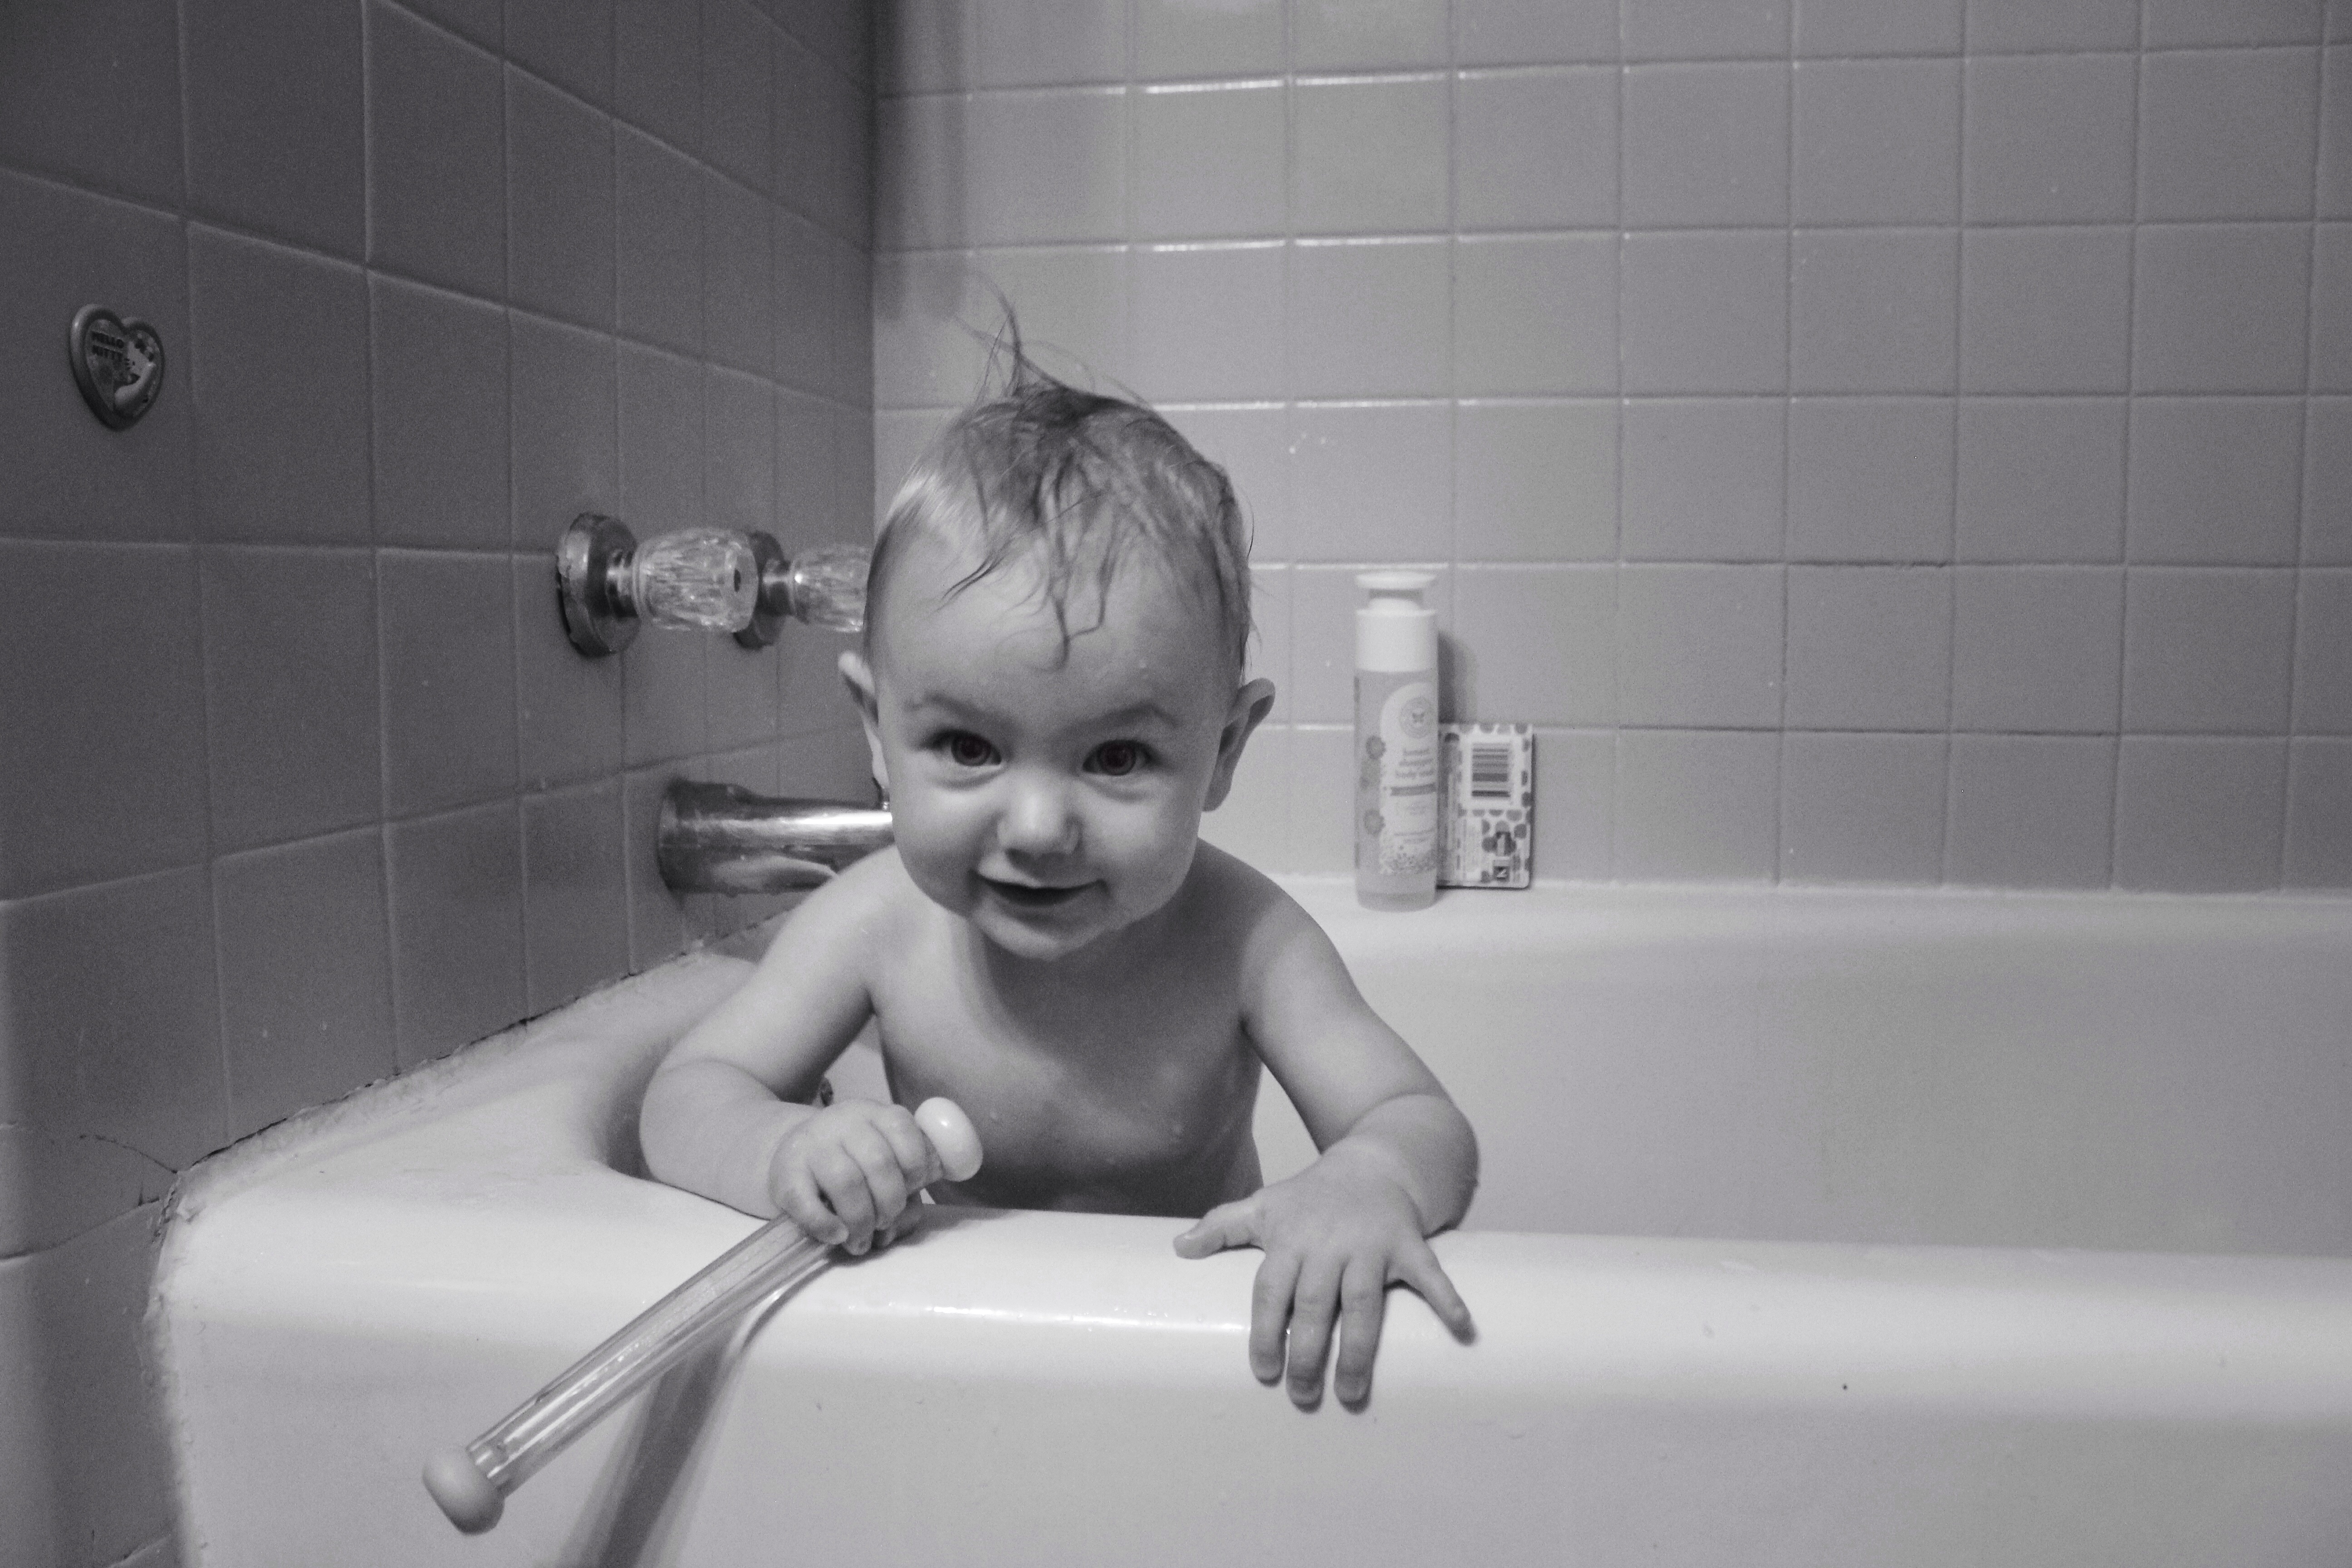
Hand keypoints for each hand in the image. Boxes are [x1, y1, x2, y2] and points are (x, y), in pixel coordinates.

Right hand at [766, 1100, 944, 1255]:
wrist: (793, 1156)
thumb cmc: (851, 1165)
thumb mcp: (883, 1162)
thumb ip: (905, 1185)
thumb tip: (900, 1222)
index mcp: (874, 1114)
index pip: (902, 1129)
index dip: (915, 1169)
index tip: (910, 1191)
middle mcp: (843, 1122)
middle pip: (879, 1162)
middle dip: (890, 1204)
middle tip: (884, 1224)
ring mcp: (811, 1144)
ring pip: (846, 1182)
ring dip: (861, 1220)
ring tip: (861, 1240)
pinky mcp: (784, 1173)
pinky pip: (806, 1202)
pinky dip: (825, 1225)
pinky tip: (837, 1235)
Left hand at [1172, 1150, 1473, 1408]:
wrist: (1374, 1161)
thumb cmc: (1312, 1196)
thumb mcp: (1264, 1206)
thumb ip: (1221, 1227)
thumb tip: (1177, 1249)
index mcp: (1291, 1239)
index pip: (1271, 1291)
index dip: (1265, 1332)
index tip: (1264, 1371)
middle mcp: (1329, 1244)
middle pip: (1313, 1305)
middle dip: (1307, 1353)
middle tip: (1302, 1395)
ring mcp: (1371, 1245)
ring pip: (1362, 1303)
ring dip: (1358, 1350)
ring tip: (1351, 1392)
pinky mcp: (1409, 1244)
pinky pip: (1430, 1275)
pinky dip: (1448, 1300)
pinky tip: (1462, 1330)